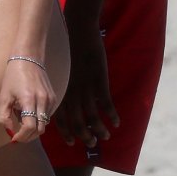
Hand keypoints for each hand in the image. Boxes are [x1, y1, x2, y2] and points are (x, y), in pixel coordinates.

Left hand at [0, 59, 56, 144]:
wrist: (28, 59)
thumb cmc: (13, 76)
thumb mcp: (4, 96)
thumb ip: (4, 116)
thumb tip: (9, 130)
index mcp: (29, 99)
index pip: (30, 127)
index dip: (21, 136)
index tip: (14, 139)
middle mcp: (43, 100)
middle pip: (39, 130)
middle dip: (28, 136)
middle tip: (17, 135)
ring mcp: (50, 100)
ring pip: (44, 124)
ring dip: (33, 128)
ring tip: (21, 117)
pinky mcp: (54, 98)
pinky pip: (47, 116)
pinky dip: (38, 119)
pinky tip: (28, 110)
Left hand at [53, 23, 118, 148]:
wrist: (78, 33)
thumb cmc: (68, 50)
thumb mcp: (62, 71)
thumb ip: (63, 88)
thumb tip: (65, 101)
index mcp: (61, 91)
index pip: (60, 119)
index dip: (66, 132)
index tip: (72, 142)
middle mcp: (71, 94)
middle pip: (78, 123)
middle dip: (85, 136)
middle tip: (92, 143)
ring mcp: (86, 89)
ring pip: (93, 118)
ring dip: (100, 130)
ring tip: (106, 136)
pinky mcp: (99, 82)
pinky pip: (106, 105)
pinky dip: (112, 116)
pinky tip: (116, 122)